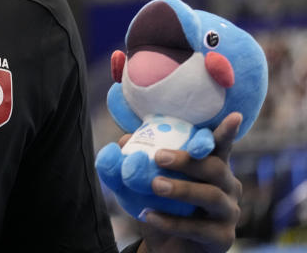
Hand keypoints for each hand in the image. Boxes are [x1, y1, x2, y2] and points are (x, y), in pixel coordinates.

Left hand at [135, 112, 243, 252]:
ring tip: (155, 185)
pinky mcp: (223, 238)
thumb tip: (123, 141)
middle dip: (188, 161)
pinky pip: (199, 228)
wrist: (165, 246)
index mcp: (212, 166)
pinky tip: (148, 215)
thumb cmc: (161, 206)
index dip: (226, 132)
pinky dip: (172, 221)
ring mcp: (228, 212)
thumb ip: (135, 161)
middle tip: (159, 156)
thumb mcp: (144, 182)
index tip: (233, 116)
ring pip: (211, 196)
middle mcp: (227, 186)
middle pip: (215, 168)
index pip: (220, 146)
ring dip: (182, 189)